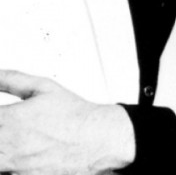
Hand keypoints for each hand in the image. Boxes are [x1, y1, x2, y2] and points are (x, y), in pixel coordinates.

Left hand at [0, 69, 134, 174]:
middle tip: (7, 127)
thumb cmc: (73, 115)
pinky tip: (19, 156)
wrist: (97, 140)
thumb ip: (12, 79)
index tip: (2, 113)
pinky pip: (5, 173)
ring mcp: (12, 167)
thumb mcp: (43, 88)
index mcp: (8, 120)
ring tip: (12, 142)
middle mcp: (6, 146)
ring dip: (1, 150)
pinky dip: (8, 164)